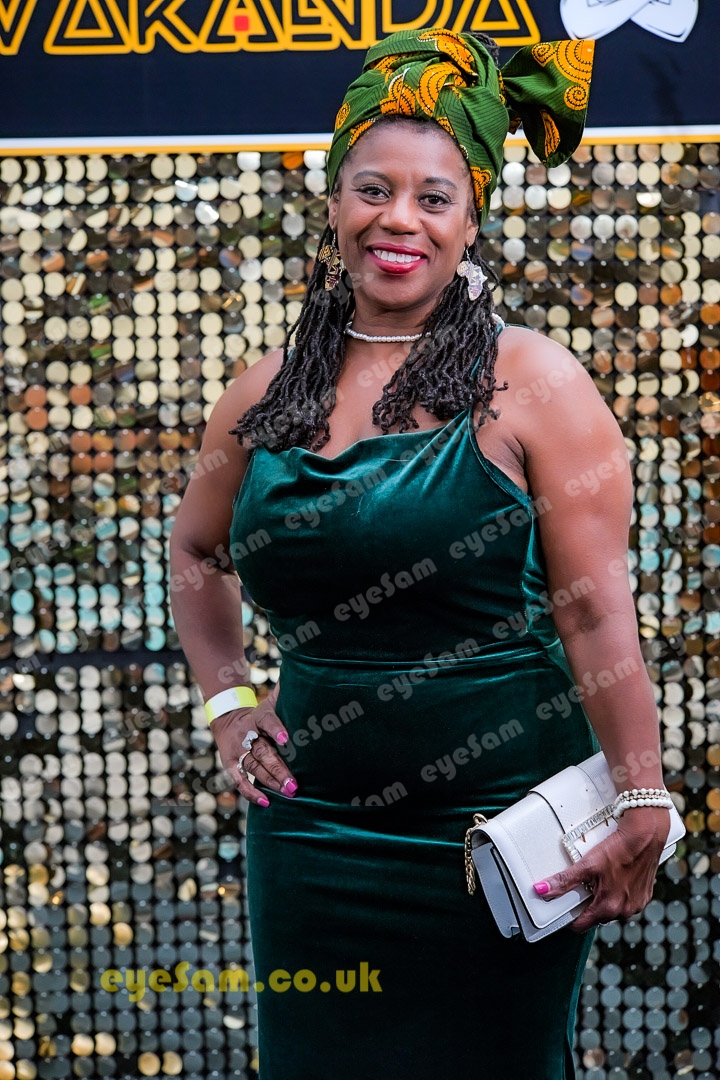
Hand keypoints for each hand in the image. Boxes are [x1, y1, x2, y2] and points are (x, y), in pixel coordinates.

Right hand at [209, 680, 297, 806]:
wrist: (227, 718)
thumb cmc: (259, 713)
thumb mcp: (270, 701)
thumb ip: (285, 693)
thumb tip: (305, 674)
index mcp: (257, 717)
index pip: (267, 721)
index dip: (276, 729)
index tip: (287, 739)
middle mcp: (246, 735)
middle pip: (263, 752)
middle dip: (279, 768)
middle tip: (294, 783)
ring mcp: (237, 751)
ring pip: (254, 768)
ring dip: (270, 781)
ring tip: (288, 792)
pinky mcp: (230, 764)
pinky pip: (239, 781)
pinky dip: (251, 792)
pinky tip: (265, 802)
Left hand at [533, 806, 670, 932]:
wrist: (646, 836)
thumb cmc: (620, 850)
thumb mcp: (587, 865)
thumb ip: (564, 880)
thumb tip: (543, 889)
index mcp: (608, 908)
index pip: (581, 925)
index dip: (568, 918)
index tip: (561, 910)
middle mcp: (624, 911)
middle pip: (596, 916)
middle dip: (586, 905)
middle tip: (579, 888)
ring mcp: (636, 904)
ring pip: (612, 908)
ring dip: (603, 898)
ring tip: (597, 879)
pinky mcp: (644, 894)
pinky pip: (626, 899)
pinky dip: (617, 892)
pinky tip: (614, 877)